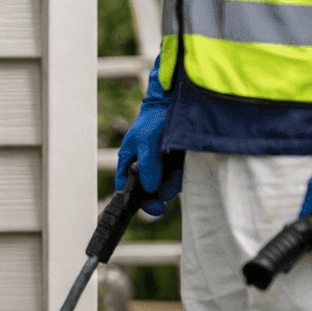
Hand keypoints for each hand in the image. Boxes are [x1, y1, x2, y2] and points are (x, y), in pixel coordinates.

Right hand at [115, 60, 181, 216]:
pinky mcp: (176, 163)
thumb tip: (150, 189)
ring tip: (177, 176)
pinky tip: (183, 169)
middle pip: (148, 191)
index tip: (152, 206)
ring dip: (172, 186)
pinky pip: (178, 177)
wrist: (174, 104)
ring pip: (164, 186)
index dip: (136, 200)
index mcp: (129, 162)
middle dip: (158, 195)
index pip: (128, 188)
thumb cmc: (153, 120)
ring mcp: (160, 165)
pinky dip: (181, 177)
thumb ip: (147, 166)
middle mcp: (144, 166)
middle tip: (166, 195)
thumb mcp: (147, 142)